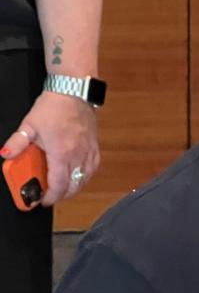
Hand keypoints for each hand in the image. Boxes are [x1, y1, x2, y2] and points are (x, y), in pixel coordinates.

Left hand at [1, 91, 99, 205]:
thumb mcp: (29, 124)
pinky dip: (84, 177)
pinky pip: (92, 170)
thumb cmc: (53, 107)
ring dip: (74, 187)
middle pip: (73, 186)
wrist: (73, 92)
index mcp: (61, 153)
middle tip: (50, 195)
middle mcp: (78, 156)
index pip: (58, 184)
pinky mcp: (94, 148)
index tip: (43, 201)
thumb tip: (6, 154)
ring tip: (63, 188)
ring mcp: (88, 152)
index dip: (51, 197)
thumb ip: (17, 142)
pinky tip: (77, 175)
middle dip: (61, 195)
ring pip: (85, 180)